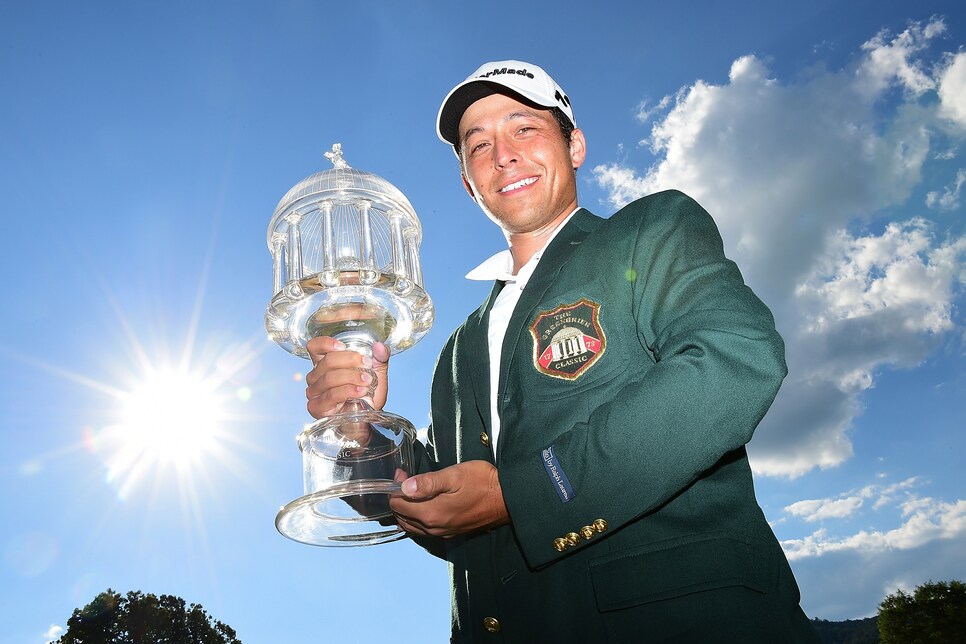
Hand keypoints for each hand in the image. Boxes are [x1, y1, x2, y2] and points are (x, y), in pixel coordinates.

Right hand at [304, 337, 389, 418]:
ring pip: (329, 378)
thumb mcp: (376, 374)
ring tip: (367, 380)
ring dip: (351, 377)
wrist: (367, 420)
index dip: (325, 343)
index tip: (343, 346)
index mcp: (325, 364)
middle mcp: (316, 377)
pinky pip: (331, 395)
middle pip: (326, 361)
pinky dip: (348, 391)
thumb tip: (380, 346)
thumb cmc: (366, 396)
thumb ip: (380, 359)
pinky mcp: (317, 407)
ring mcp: (314, 392)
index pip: (314, 347)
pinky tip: (360, 391)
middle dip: (349, 360)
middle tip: (367, 364)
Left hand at [390, 461, 509, 537]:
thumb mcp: (454, 475)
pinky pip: (424, 530)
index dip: (394, 488)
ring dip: (405, 511)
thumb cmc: (482, 482)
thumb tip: (404, 486)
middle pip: (402, 517)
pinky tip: (419, 510)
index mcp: (431, 513)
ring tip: (408, 493)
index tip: (401, 473)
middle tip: (404, 479)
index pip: (398, 505)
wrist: (507, 499)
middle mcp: (433, 528)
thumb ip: (428, 482)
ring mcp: (442, 532)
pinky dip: (415, 520)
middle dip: (397, 499)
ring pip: (412, 526)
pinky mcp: (450, 533)